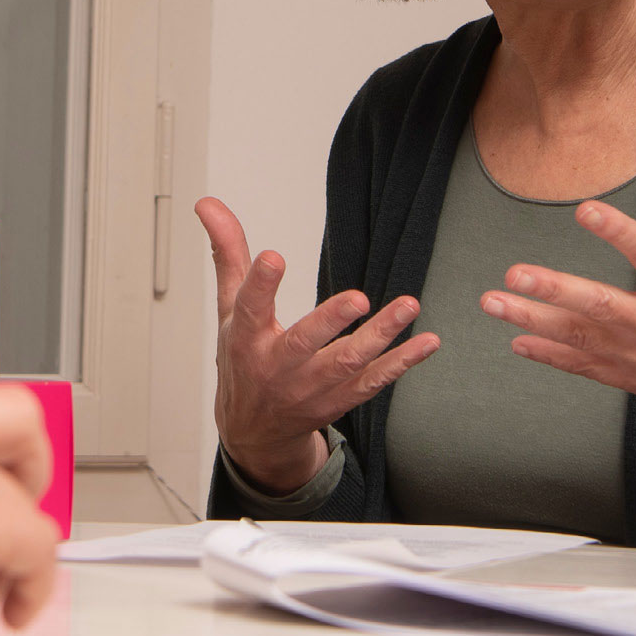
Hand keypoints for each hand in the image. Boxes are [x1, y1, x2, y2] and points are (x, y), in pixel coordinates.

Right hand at [202, 196, 439, 493]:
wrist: (254, 432)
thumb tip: (208, 204)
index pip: (249, 310)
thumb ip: (228, 254)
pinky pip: (373, 382)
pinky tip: (427, 342)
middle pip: (304, 344)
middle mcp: (277, 367)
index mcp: (246, 340)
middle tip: (358, 298)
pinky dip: (402, 363)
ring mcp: (310, 388)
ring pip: (346, 364)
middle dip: (330, 322)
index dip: (259, 284)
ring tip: (408, 306)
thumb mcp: (228, 307)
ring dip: (380, 337)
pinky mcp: (338, 401)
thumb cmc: (243, 360)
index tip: (273, 257)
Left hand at [477, 155, 635, 486]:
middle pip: (600, 306)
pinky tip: (519, 342)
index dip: (617, 232)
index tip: (585, 210)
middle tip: (513, 276)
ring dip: (534, 322)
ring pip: (582, 339)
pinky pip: (587, 368)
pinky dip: (551, 356)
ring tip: (493, 304)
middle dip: (553, 291)